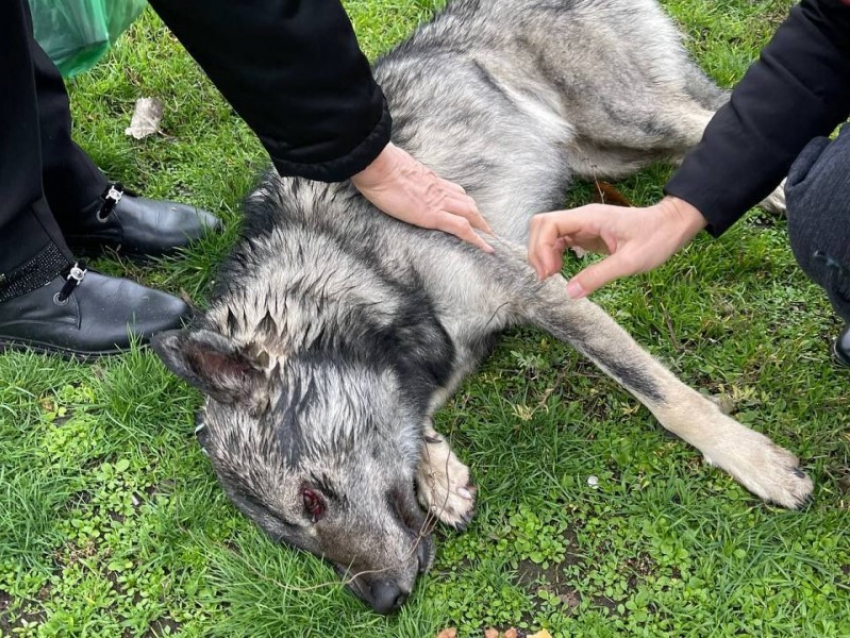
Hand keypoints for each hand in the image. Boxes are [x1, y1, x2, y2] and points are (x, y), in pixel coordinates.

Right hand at [351, 142, 493, 251]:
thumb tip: (390, 179)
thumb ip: (399, 176)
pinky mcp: (433, 215)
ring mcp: (438, 202)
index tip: (469, 211)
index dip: (464, 202)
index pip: (454, 191)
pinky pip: (461, 227)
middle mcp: (439, 190)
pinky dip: (476, 239)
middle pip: (467, 203)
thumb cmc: (378, 167)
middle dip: (479, 217)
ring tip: (489, 240)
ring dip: (482, 227)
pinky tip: (486, 248)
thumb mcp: (393, 170)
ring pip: (471, 213)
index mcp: (429, 179)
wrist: (377, 166)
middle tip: (487, 231)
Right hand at [527, 196, 706, 297]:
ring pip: (547, 233)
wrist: (672, 225)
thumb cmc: (656, 238)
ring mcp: (583, 224)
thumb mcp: (630, 262)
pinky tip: (560, 269)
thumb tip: (570, 293)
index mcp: (590, 217)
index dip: (541, 248)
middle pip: (541, 226)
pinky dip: (553, 254)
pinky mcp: (586, 233)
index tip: (549, 272)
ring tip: (553, 275)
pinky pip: (559, 240)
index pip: (548, 224)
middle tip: (548, 276)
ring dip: (543, 253)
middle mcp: (582, 217)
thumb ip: (598, 276)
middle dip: (537, 251)